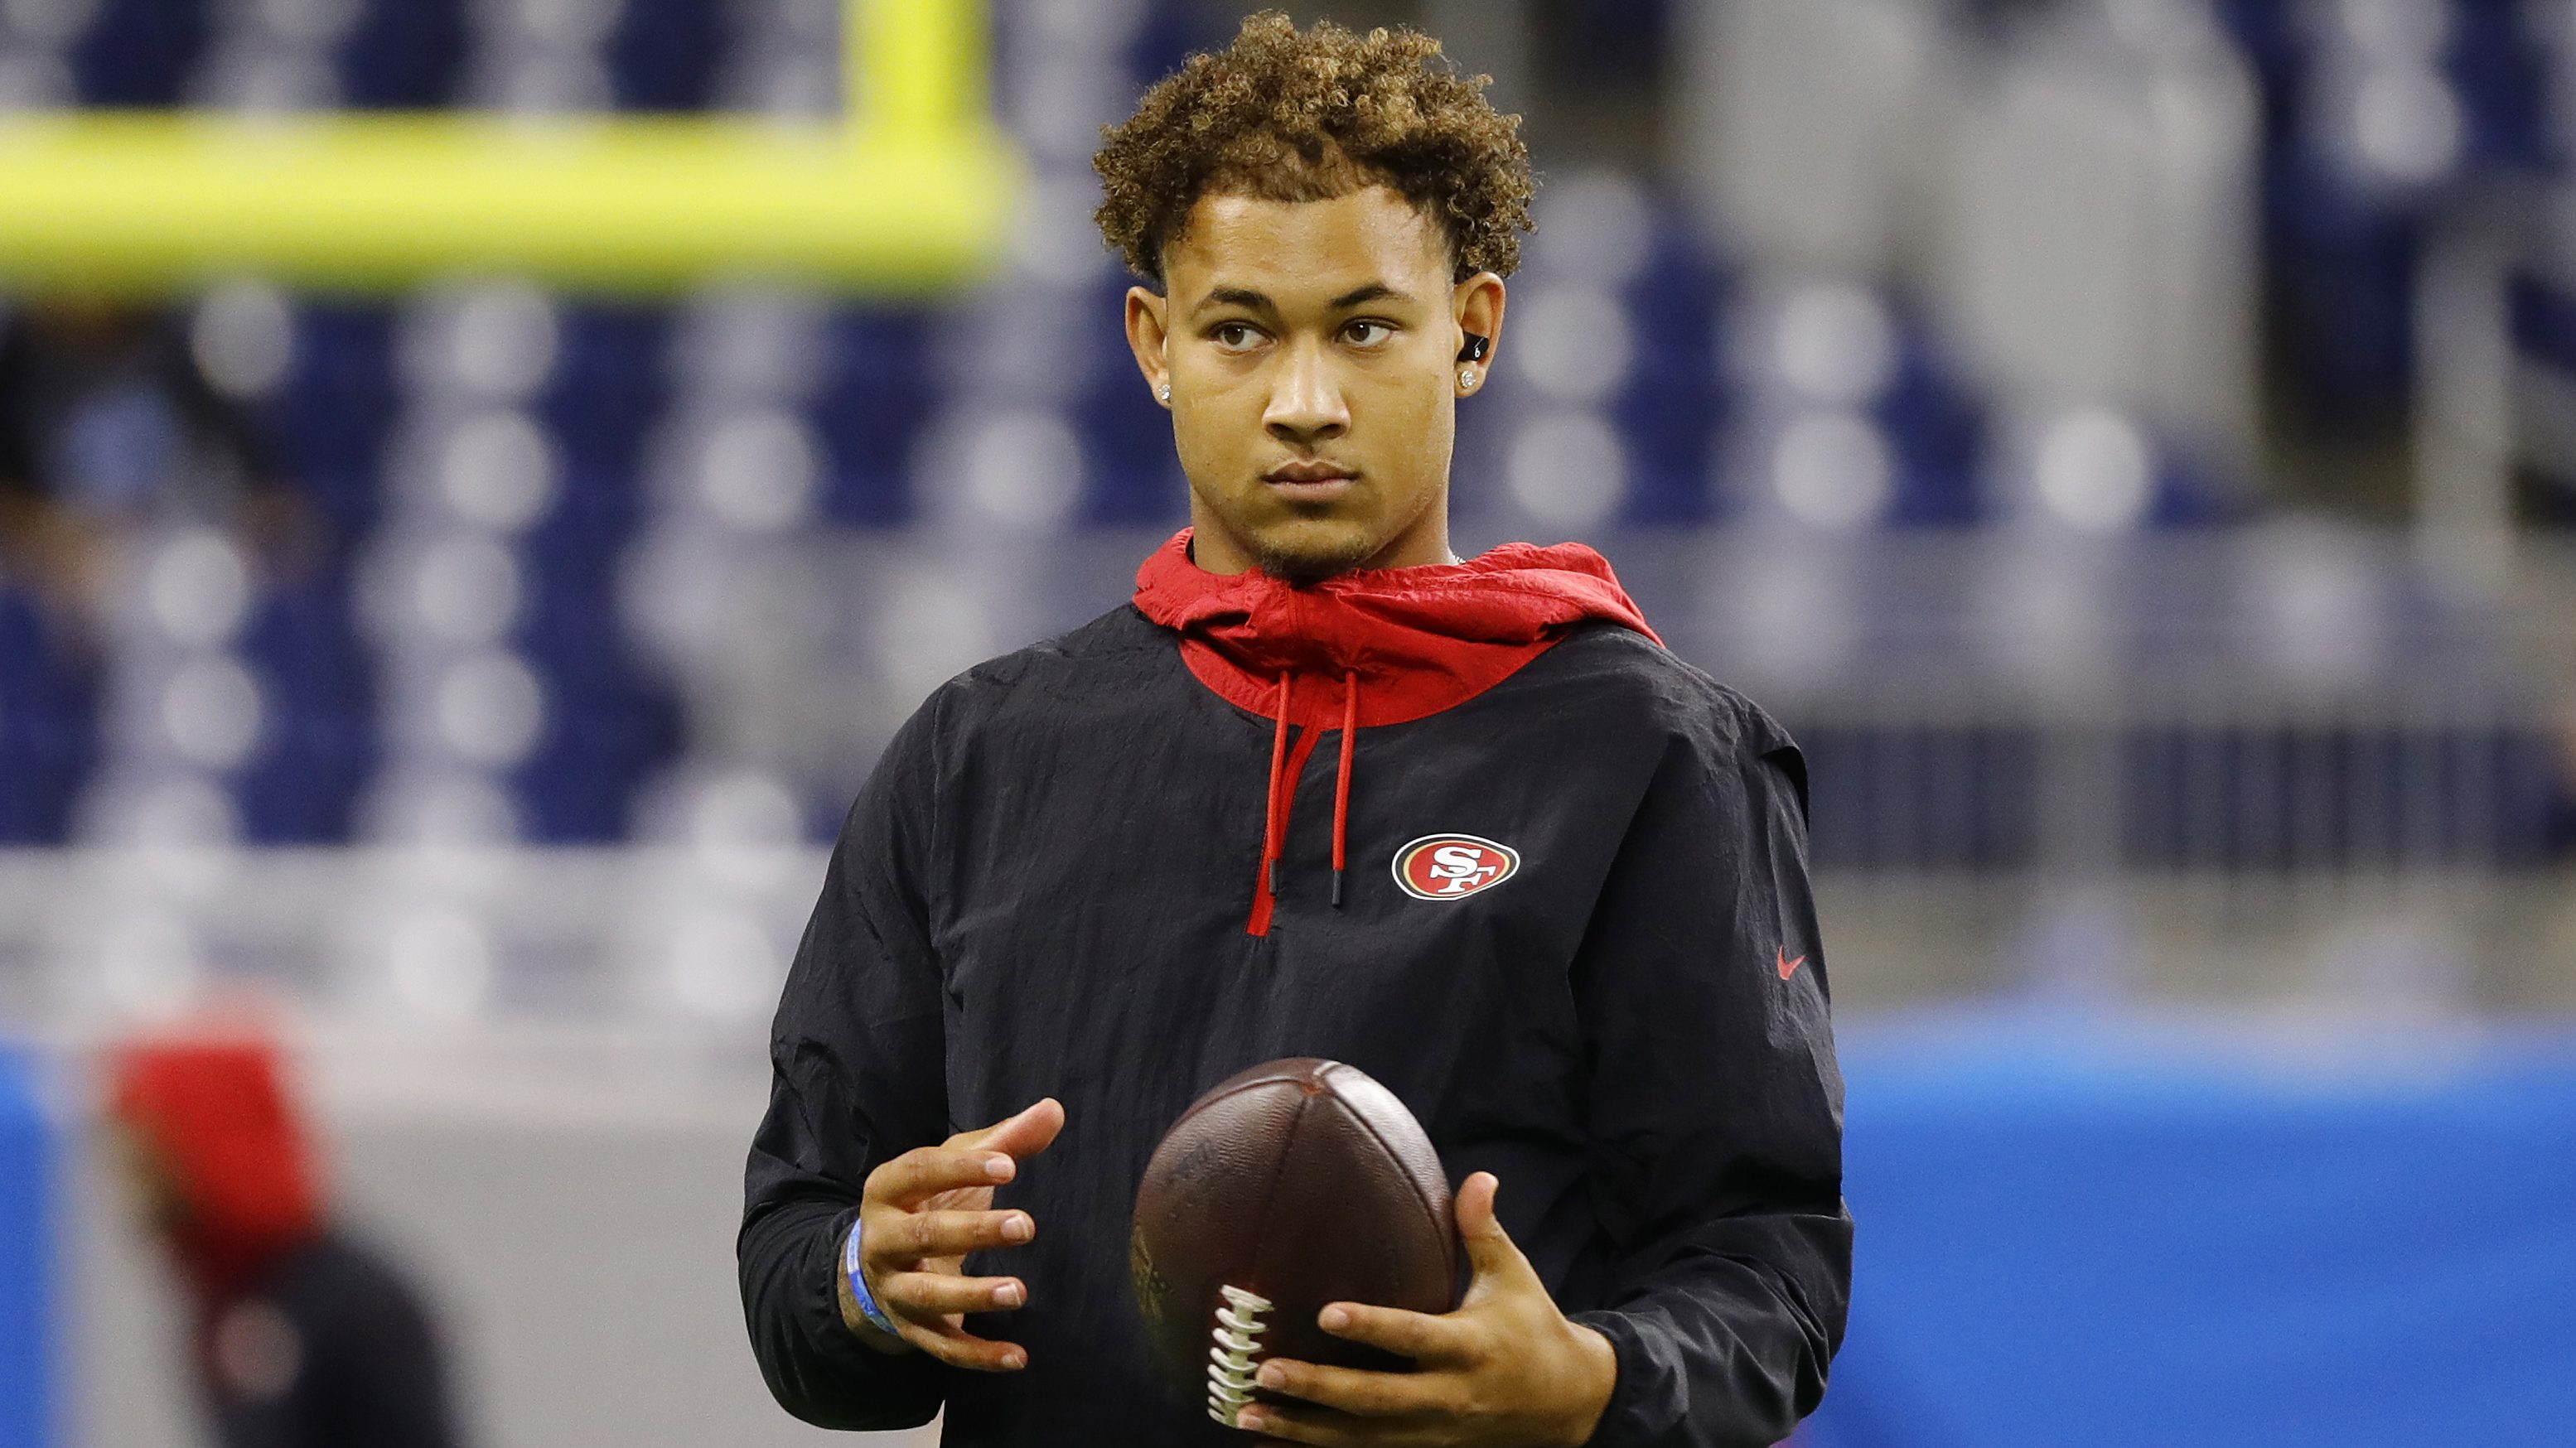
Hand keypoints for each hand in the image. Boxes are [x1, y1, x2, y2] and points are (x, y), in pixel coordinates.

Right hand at [842, 1098, 1065, 1370]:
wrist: (880, 1263)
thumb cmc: (930, 1200)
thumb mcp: (956, 1167)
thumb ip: (1003, 1141)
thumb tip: (1054, 1110)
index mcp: (888, 1189)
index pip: (919, 1172)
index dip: (960, 1168)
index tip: (1010, 1165)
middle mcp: (883, 1240)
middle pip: (924, 1235)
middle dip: (973, 1231)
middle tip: (1026, 1226)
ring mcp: (894, 1289)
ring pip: (928, 1296)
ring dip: (973, 1296)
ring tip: (1020, 1292)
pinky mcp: (911, 1329)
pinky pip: (942, 1347)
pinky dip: (978, 1355)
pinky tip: (1017, 1357)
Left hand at [1238, 1173, 1617, 1446]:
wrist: (1568, 1404)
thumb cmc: (1531, 1327)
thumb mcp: (1514, 1277)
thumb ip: (1483, 1230)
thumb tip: (1477, 1176)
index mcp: (1470, 1346)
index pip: (1415, 1336)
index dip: (1373, 1327)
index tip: (1327, 1313)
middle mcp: (1450, 1396)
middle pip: (1378, 1398)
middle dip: (1320, 1390)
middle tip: (1266, 1371)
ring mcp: (1434, 1432)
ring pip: (1362, 1438)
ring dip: (1303, 1429)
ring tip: (1246, 1411)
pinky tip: (1270, 1444)